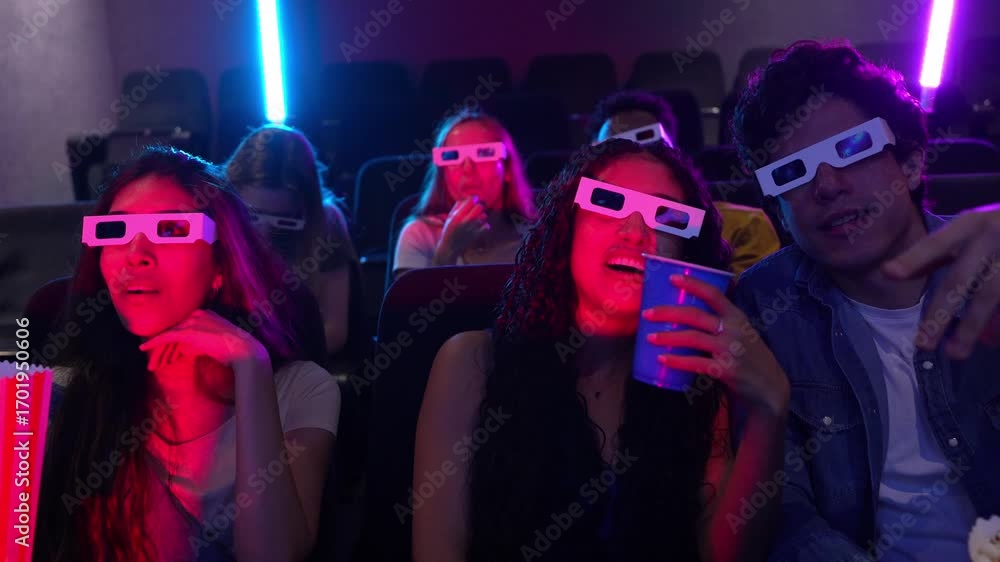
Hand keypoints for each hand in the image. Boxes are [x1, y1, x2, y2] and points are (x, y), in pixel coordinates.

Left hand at [139, 309, 270, 371]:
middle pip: (174, 332)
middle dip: (164, 350)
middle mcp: (197, 315)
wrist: (244, 352)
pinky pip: (166, 337)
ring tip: (151, 366)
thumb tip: (180, 350)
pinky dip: (154, 343)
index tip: (167, 359)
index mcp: (204, 315)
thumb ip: (196, 344)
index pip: (182, 330)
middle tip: (155, 364)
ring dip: (159, 352)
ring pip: (169, 336)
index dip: (172, 347)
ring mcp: (193, 322)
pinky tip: (144, 349)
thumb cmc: (232, 352)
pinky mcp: (189, 331)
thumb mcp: (211, 345)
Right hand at [439, 197, 488, 256]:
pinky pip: (487, 226)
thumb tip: (465, 198)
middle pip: (479, 207)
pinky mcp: (477, 235)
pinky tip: (480, 225)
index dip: (474, 198)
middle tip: (477, 207)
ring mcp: (472, 229)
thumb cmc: (449, 231)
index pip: (470, 202)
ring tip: (478, 217)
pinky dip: (485, 225)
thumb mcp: (449, 218)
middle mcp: (465, 222)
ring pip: (484, 216)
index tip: (474, 199)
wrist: (450, 248)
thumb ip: (456, 207)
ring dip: (482, 215)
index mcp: (457, 216)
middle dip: (479, 205)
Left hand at [642, 274, 789, 416]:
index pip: (713, 294)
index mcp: (737, 316)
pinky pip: (695, 363)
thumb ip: (721, 322)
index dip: (692, 284)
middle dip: (667, 313)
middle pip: (695, 315)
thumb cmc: (748, 357)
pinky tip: (662, 360)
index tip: (671, 278)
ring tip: (649, 338)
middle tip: (647, 314)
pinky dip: (677, 361)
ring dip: (667, 337)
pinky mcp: (726, 370)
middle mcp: (734, 330)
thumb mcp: (742, 332)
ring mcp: (730, 350)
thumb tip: (686, 312)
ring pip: (692, 338)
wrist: (769, 388)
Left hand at [881, 204, 999, 358]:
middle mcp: (992, 238)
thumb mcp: (968, 229)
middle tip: (922, 343)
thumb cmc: (996, 227)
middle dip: (939, 313)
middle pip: (960, 280)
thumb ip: (935, 253)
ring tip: (954, 353)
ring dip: (970, 328)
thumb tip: (891, 273)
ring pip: (989, 297)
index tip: (888, 273)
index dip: (914, 259)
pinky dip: (997, 327)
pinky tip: (991, 342)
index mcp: (971, 224)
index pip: (937, 244)